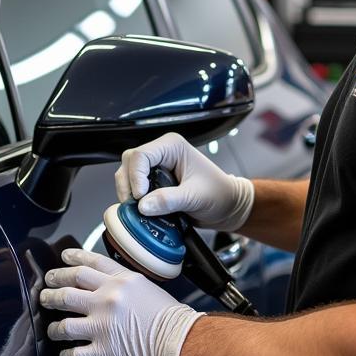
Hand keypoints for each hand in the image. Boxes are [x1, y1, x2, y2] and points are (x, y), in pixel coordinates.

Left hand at [40, 248, 201, 355]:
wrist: (181, 339)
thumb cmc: (170, 317)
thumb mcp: (146, 287)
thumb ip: (123, 283)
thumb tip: (104, 284)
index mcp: (121, 280)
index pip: (90, 263)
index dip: (72, 259)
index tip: (62, 259)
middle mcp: (108, 298)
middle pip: (68, 289)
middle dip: (51, 291)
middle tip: (46, 293)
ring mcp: (103, 325)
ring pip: (64, 323)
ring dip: (54, 327)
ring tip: (52, 328)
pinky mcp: (104, 350)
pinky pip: (74, 354)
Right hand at [115, 132, 253, 231]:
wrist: (227, 206)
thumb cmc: (219, 194)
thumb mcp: (195, 197)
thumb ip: (169, 200)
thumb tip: (143, 205)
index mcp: (172, 146)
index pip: (141, 155)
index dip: (136, 177)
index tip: (141, 197)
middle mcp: (162, 153)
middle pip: (129, 162)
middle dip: (128, 184)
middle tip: (135, 205)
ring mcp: (156, 167)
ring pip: (127, 173)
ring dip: (128, 192)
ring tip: (138, 209)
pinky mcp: (154, 181)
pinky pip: (134, 186)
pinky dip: (134, 199)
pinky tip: (142, 210)